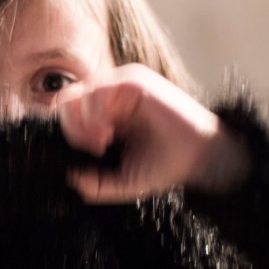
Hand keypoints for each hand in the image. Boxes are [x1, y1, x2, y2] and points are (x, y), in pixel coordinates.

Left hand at [56, 64, 249, 202]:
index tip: (90, 154)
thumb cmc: (166, 166)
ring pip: (77, 94)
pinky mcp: (135, 83)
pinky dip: (94, 113)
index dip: (71, 134)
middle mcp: (112, 97)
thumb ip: (96, 184)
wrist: (201, 159)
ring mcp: (122, 87)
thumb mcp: (124, 181)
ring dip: (82, 122)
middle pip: (67, 101)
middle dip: (72, 128)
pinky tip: (108, 131)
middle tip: (93, 147)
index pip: (70, 113)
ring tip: (102, 141)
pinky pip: (98, 89)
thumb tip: (70, 178)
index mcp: (107, 114)